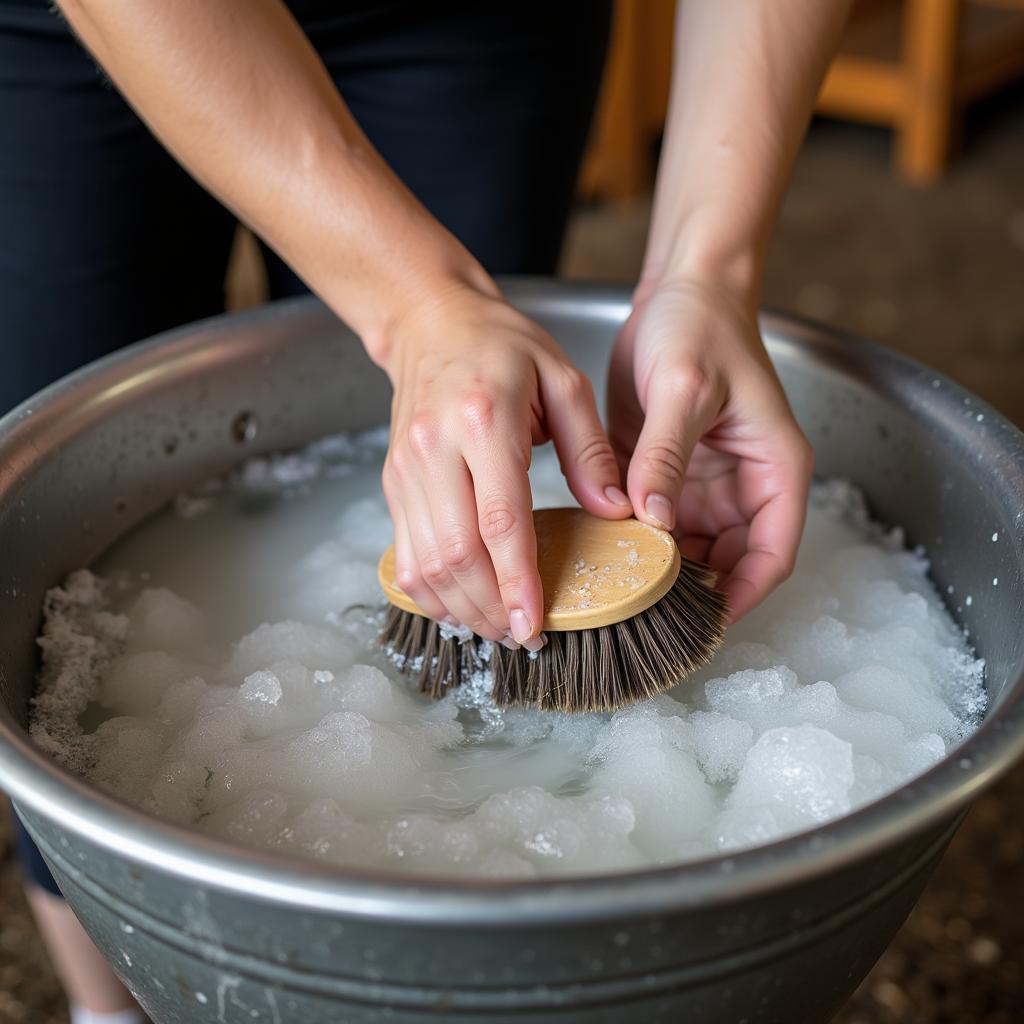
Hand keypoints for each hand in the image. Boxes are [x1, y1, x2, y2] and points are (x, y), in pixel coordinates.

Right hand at [381, 283, 631, 648]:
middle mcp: (435, 449)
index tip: (536, 624)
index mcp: (484, 420)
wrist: (431, 323)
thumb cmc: (502, 346)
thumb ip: (592, 450)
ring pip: (423, 564)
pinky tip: (461, 605)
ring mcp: (406, 469)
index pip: (499, 519)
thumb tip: (618, 513)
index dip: (517, 581)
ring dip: (459, 609)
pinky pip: (404, 554)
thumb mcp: (564, 380)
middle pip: (456, 554)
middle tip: (525, 638)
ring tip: (498, 629)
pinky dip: (429, 592)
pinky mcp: (393, 482)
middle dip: (490, 609)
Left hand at [607, 278, 813, 621]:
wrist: (678, 290)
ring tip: (618, 587)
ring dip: (657, 568)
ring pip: (687, 549)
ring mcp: (704, 483)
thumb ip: (667, 455)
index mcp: (774, 470)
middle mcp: (743, 485)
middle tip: (643, 609)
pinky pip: (654, 523)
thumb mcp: (686, 389)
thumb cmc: (702, 327)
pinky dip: (634, 540)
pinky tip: (604, 551)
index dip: (743, 593)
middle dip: (691, 588)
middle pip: (727, 561)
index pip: (772, 553)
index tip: (702, 622)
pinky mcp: (667, 473)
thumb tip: (650, 518)